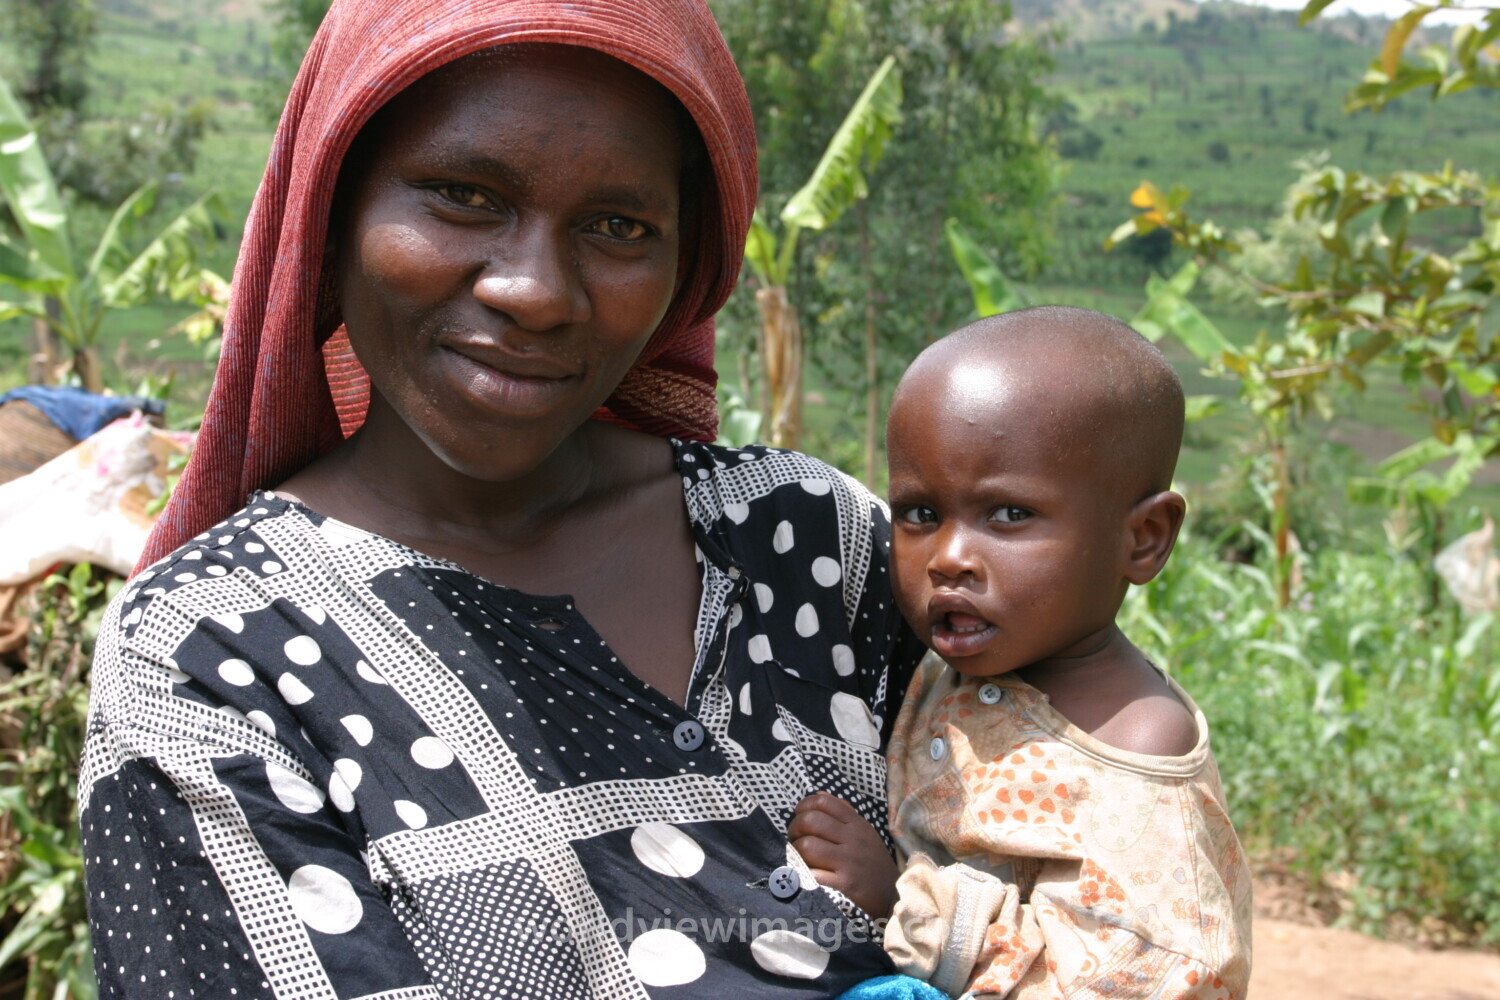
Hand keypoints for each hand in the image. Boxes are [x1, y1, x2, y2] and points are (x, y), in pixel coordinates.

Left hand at [788, 792, 898, 918]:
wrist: (893, 897)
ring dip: (797, 853)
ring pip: (807, 846)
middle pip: (809, 821)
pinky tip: (809, 876)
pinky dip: (805, 874)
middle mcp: (853, 839)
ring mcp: (850, 862)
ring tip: (802, 859)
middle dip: (794, 830)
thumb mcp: (865, 833)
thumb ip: (843, 813)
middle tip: (796, 840)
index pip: (823, 802)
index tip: (800, 817)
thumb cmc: (872, 863)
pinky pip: (813, 873)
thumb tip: (818, 794)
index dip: (803, 806)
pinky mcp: (845, 884)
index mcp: (856, 825)